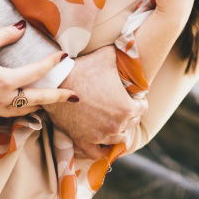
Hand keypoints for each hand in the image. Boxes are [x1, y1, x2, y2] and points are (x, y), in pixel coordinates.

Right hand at [0, 21, 76, 116]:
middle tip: (75, 96)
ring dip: (41, 104)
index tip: (64, 55)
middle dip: (58, 97)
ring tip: (54, 100)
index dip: (51, 63)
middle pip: (38, 99)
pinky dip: (24, 109)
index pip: (36, 73)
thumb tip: (22, 27)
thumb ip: (4, 37)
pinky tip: (27, 103)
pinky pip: (11, 113)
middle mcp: (1, 99)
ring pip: (25, 110)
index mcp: (3, 81)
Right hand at [46, 44, 147, 159]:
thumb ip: (123, 52)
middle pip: (131, 123)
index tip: (131, 96)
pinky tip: (102, 142)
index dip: (137, 100)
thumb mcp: (107, 56)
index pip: (142, 108)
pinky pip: (98, 154)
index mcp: (127, 108)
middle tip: (118, 104)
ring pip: (117, 139)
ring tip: (111, 120)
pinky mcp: (84, 142)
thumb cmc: (83, 69)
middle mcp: (117, 126)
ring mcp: (100, 136)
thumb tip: (131, 43)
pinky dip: (102, 149)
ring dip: (117, 130)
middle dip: (127, 114)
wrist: (56, 83)